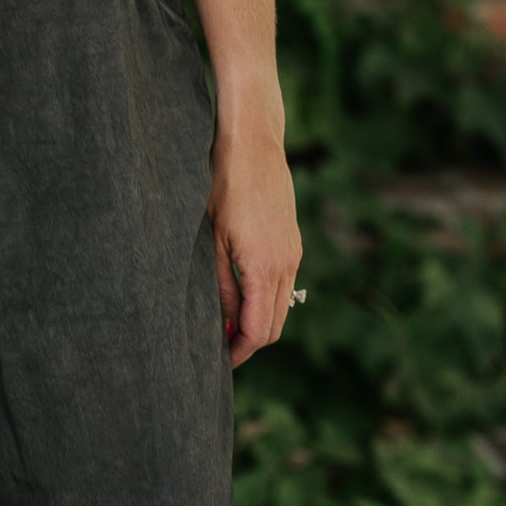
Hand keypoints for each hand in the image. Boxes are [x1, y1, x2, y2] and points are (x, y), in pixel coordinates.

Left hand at [209, 127, 300, 368]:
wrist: (253, 145)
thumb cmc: (223, 186)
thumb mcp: (211, 240)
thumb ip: (220, 286)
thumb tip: (224, 324)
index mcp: (265, 268)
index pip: (259, 331)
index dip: (240, 351)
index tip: (219, 361)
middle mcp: (287, 264)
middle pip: (275, 325)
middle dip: (249, 341)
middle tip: (219, 346)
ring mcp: (293, 253)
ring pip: (281, 305)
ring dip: (258, 320)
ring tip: (226, 321)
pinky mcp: (292, 242)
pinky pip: (284, 284)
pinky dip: (265, 298)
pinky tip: (239, 291)